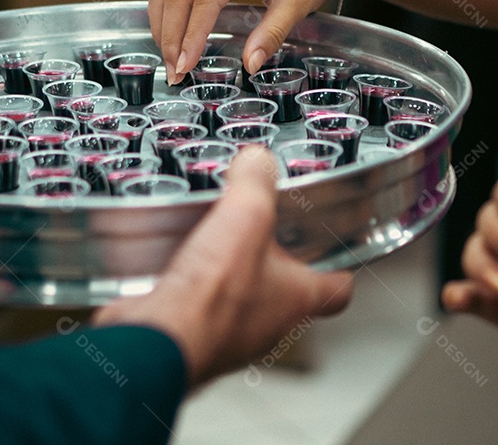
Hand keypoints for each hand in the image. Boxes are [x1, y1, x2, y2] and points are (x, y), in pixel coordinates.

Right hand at [93, 147, 352, 385]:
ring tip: (217, 239)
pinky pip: (201, 307)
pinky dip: (194, 286)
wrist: (158, 338)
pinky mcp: (194, 335)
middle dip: (277, 262)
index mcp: (297, 299)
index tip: (335, 252)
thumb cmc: (211, 296)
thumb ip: (256, 181)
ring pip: (243, 301)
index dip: (339, 268)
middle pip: (287, 293)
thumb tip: (258, 160)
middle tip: (265, 232)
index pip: (338, 290)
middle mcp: (269, 324)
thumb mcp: (245, 216)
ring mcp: (231, 335)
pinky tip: (178, 260)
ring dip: (233, 274)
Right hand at [149, 0, 350, 83]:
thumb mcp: (301, 0)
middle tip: (174, 71)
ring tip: (170, 57)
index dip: (192, 35)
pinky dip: (166, 8)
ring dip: (161, 21)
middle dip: (170, 34)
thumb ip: (272, 32)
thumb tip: (251, 65)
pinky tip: (171, 34)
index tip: (185, 66)